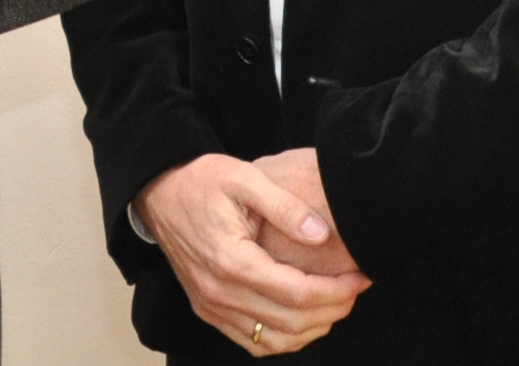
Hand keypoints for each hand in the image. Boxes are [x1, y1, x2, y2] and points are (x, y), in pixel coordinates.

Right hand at [135, 153, 368, 353]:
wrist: (158, 192)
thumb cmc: (201, 181)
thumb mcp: (243, 177)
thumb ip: (284, 206)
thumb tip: (321, 233)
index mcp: (230, 260)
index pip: (297, 292)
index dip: (337, 290)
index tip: (360, 277)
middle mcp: (219, 291)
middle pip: (292, 321)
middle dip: (334, 309)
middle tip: (355, 289)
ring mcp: (211, 305)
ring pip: (275, 340)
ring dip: (313, 328)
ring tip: (335, 303)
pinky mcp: (208, 309)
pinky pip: (253, 342)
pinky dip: (284, 339)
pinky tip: (303, 320)